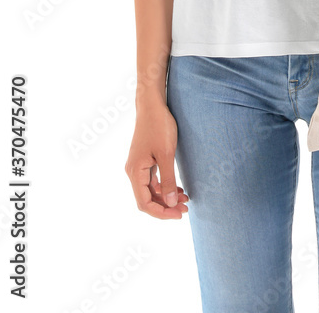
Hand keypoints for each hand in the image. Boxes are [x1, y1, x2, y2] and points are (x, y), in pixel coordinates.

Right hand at [125, 101, 189, 219]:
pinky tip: (178, 188)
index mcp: (135, 172)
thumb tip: (171, 203)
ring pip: (150, 190)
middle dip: (165, 206)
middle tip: (185, 209)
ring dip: (166, 197)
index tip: (179, 214)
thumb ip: (168, 180)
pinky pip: (153, 180)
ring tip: (185, 199)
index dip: (162, 213)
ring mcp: (138, 166)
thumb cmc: (159, 126)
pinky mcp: (144, 160)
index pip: (145, 203)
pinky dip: (164, 186)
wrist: (152, 105)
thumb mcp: (166, 154)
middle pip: (147, 199)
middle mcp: (133, 172)